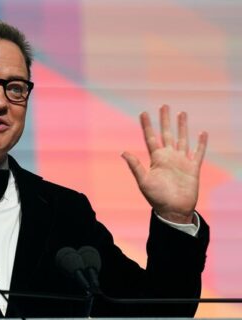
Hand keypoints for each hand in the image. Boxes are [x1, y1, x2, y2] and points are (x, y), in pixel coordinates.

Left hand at [121, 105, 207, 223]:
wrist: (173, 210)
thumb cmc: (156, 198)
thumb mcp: (143, 181)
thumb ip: (135, 166)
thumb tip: (123, 152)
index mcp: (156, 159)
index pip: (150, 137)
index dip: (147, 125)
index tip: (143, 113)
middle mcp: (168, 157)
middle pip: (166, 134)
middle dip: (165, 120)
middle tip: (164, 105)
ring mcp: (181, 161)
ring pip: (182, 139)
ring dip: (182, 127)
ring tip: (181, 113)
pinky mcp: (192, 168)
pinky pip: (197, 152)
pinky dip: (200, 143)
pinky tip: (201, 133)